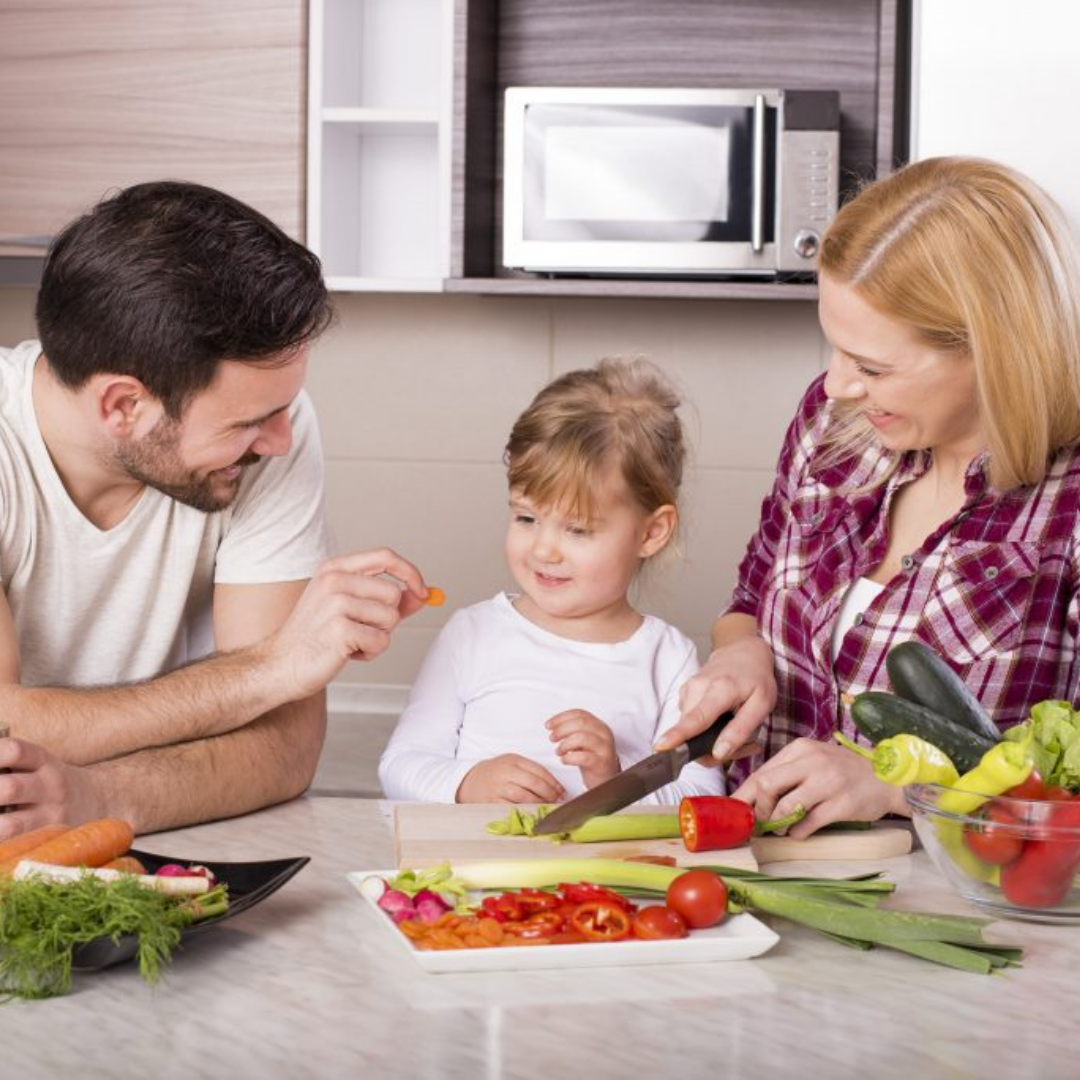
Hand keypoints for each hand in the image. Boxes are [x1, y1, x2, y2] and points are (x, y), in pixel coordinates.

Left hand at [0, 736, 104, 840]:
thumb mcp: (37, 764)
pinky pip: (17, 846)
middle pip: (9, 788)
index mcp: (43, 761)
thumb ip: (7, 763)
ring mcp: (51, 815)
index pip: (14, 750)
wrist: (99, 799)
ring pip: (11, 825)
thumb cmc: (49, 781)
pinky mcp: (51, 838)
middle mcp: (51, 785)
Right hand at [266, 547, 430, 699]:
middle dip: (387, 618)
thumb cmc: (316, 637)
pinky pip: (381, 641)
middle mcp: (334, 580)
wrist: (280, 665)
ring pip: (391, 618)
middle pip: (393, 594)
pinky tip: (345, 653)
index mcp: (335, 568)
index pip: (385, 557)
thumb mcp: (350, 609)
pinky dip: (370, 653)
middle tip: (360, 630)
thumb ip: (385, 600)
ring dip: (378, 637)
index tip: (423, 591)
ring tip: (351, 641)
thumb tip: (422, 595)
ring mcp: (335, 603)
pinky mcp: (340, 629)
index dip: (410, 573)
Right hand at [456, 754, 565, 803]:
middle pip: (533, 783)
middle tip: (558, 801)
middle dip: (549, 793)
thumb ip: (530, 771)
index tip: (562, 791)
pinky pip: (511, 807)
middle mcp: (505, 772)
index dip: (553, 782)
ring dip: (539, 803)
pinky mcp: (491, 801)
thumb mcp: (512, 764)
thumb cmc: (496, 773)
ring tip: (547, 807)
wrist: (470, 781)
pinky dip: (525, 811)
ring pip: (524, 796)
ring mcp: (498, 787)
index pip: (539, 770)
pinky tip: (532, 813)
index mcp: (513, 760)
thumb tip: (554, 787)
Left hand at [547, 709, 618, 788]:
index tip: (548, 725)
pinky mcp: (602, 763)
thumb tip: (553, 725)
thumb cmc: (592, 759)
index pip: (579, 714)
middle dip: (562, 729)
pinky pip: (583, 757)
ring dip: (565, 744)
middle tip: (552, 738)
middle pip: (580, 722)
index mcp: (599, 725)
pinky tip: (564, 760)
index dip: (561, 717)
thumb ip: (573, 731)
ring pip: (582, 737)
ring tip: (558, 751)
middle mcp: (604, 734)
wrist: (606, 779)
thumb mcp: (584, 741)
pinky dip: (570, 758)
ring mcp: (604, 748)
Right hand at [656, 635, 776, 759]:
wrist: (744, 652)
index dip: (678, 736)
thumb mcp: (762, 705)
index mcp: (720, 690)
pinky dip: (705, 729)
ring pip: (691, 730)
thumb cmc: (757, 679)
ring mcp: (688, 689)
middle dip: (712, 750)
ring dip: (710, 740)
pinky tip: (722, 721)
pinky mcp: (684, 693)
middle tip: (745, 746)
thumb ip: (740, 730)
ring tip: (736, 730)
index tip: (661, 747)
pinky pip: (690, 722)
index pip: (696, 718)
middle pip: (692, 733)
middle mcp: (697, 688)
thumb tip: (718, 754)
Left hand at [731, 737, 908, 836]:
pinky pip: (808, 823)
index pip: (761, 772)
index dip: (744, 795)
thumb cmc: (845, 771)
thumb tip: (752, 797)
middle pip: (766, 785)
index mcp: (800, 749)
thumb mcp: (814, 761)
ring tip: (780, 829)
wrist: (888, 779)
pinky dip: (798, 832)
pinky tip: (799, 832)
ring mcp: (828, 782)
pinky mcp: (842, 803)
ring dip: (777, 824)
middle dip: (757, 809)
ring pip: (785, 807)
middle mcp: (812, 761)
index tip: (736, 811)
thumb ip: (787, 773)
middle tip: (760, 822)